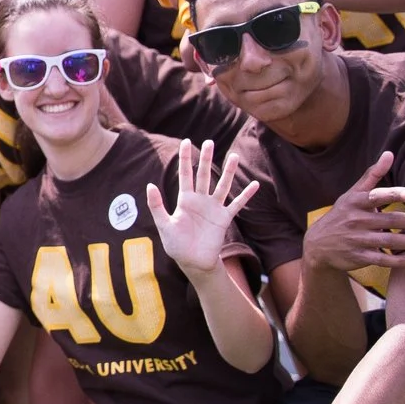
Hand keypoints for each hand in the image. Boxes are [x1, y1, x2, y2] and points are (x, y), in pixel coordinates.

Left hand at [147, 138, 258, 277]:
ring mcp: (214, 208)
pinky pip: (237, 204)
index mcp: (185, 200)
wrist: (193, 262)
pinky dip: (246, 195)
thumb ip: (157, 205)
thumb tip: (150, 185)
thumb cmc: (176, 244)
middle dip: (206, 159)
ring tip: (234, 156)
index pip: (185, 174)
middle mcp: (200, 200)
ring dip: (228, 172)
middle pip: (204, 175)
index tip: (186, 141)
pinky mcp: (224, 219)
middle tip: (209, 142)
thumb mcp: (164, 224)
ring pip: (222, 185)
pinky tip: (255, 185)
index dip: (185, 158)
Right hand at [300, 150, 404, 275]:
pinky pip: (385, 259)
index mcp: (357, 202)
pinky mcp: (360, 258)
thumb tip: (389, 153)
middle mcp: (358, 221)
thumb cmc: (342, 214)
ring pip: (393, 242)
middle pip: (393, 221)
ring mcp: (359, 241)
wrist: (317, 245)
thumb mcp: (352, 194)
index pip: (376, 197)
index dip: (393, 194)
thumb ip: (373, 175)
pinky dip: (403, 261)